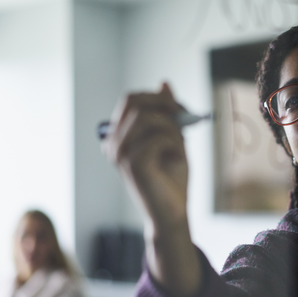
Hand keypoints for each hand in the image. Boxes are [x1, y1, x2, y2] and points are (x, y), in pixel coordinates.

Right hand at [104, 83, 188, 229]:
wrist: (173, 213)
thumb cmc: (171, 178)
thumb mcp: (172, 137)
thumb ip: (166, 112)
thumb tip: (164, 83)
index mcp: (118, 136)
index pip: (131, 99)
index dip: (157, 97)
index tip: (179, 107)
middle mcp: (113, 144)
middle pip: (135, 102)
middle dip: (164, 104)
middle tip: (185, 116)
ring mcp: (120, 154)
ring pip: (148, 118)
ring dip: (172, 127)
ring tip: (180, 145)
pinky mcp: (133, 164)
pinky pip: (159, 137)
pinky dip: (175, 143)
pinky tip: (177, 158)